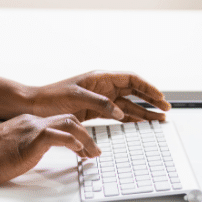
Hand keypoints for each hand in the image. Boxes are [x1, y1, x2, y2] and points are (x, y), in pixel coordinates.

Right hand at [0, 113, 99, 187]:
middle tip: (95, 151)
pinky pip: (59, 136)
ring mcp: (31, 129)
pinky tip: (80, 152)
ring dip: (86, 139)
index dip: (76, 134)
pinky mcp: (31, 140)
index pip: (58, 122)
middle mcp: (31, 122)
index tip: (84, 147)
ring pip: (69, 124)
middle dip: (86, 134)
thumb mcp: (10, 149)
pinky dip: (74, 142)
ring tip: (93, 153)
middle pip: (68, 118)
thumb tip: (36, 155)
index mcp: (27, 123)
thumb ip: (25, 147)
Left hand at [30, 71, 170, 122]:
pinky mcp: (94, 111)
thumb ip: (100, 104)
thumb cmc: (51, 98)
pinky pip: (117, 114)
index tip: (160, 97)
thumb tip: (118, 111)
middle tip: (166, 109)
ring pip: (127, 104)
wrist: (34, 106)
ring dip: (143, 111)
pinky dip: (129, 119)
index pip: (131, 79)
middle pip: (133, 91)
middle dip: (150, 99)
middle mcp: (103, 87)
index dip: (148, 87)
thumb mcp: (77, 98)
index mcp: (100, 77)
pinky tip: (139, 124)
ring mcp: (100, 99)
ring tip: (158, 120)